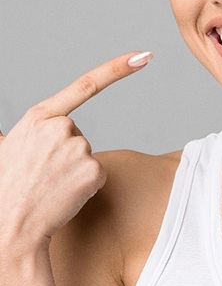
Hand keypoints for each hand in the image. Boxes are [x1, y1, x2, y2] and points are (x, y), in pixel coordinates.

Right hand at [0, 51, 152, 248]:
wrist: (8, 229)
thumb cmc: (5, 188)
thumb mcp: (3, 148)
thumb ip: (7, 133)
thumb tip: (2, 130)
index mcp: (39, 117)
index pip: (85, 85)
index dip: (117, 68)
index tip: (143, 56)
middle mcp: (61, 127)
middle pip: (79, 134)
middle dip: (65, 153)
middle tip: (41, 174)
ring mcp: (79, 149)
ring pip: (87, 155)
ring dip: (73, 170)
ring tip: (47, 186)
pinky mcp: (94, 171)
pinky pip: (97, 173)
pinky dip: (85, 186)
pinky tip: (64, 195)